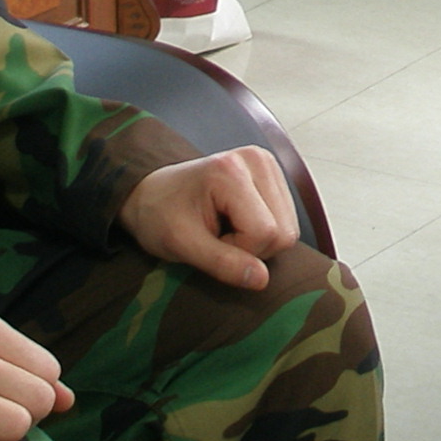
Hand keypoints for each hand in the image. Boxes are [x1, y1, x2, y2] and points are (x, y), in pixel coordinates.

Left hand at [119, 146, 301, 288]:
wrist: (150, 194)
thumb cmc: (159, 216)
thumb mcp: (181, 244)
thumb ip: (221, 263)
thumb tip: (263, 280)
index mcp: (232, 170)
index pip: (265, 232)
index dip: (239, 251)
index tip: (209, 243)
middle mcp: (258, 160)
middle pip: (283, 231)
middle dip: (251, 248)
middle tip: (217, 238)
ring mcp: (268, 165)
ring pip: (289, 229)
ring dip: (257, 242)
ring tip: (225, 230)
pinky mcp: (273, 175)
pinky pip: (286, 221)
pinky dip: (262, 232)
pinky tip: (236, 222)